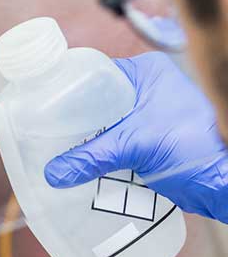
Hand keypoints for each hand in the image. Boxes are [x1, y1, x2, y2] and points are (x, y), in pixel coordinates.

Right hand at [45, 52, 227, 221]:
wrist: (223, 182)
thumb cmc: (196, 147)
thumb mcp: (136, 145)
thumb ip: (93, 157)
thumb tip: (54, 172)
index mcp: (145, 74)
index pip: (95, 78)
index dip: (69, 94)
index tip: (45, 111)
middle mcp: (144, 93)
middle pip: (97, 107)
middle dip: (75, 126)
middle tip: (48, 139)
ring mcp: (146, 120)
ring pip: (105, 129)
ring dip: (86, 145)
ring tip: (58, 155)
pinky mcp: (147, 144)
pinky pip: (114, 147)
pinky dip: (100, 158)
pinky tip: (81, 167)